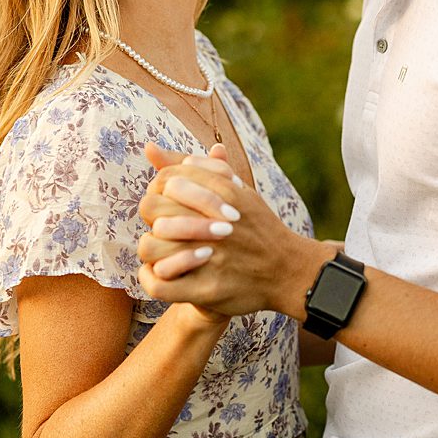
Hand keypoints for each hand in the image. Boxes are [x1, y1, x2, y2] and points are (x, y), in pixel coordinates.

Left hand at [136, 144, 315, 317]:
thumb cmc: (254, 226)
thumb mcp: (234, 189)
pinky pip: (158, 283)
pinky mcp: (207, 289)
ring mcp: (211, 258)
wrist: (288, 271)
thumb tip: (149, 148)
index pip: (167, 180)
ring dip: (152, 247)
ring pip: (149, 246)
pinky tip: (158, 272)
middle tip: (165, 226)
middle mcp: (216, 223)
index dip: (161, 189)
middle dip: (154, 216)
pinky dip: (150, 278)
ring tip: (163, 249)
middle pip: (152, 209)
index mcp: (224, 193)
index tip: (173, 201)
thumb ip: (195, 168)